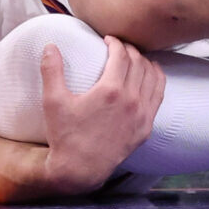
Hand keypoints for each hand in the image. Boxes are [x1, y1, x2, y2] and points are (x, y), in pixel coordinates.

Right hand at [40, 36, 164, 193]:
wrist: (80, 169)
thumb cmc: (64, 135)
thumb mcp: (53, 101)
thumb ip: (52, 70)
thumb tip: (50, 45)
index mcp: (110, 91)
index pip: (121, 55)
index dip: (115, 42)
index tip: (108, 39)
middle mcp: (131, 101)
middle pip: (138, 63)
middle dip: (129, 49)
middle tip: (118, 46)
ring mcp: (142, 115)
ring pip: (153, 77)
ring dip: (145, 62)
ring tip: (134, 57)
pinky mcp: (146, 127)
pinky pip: (158, 96)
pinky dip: (156, 80)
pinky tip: (149, 76)